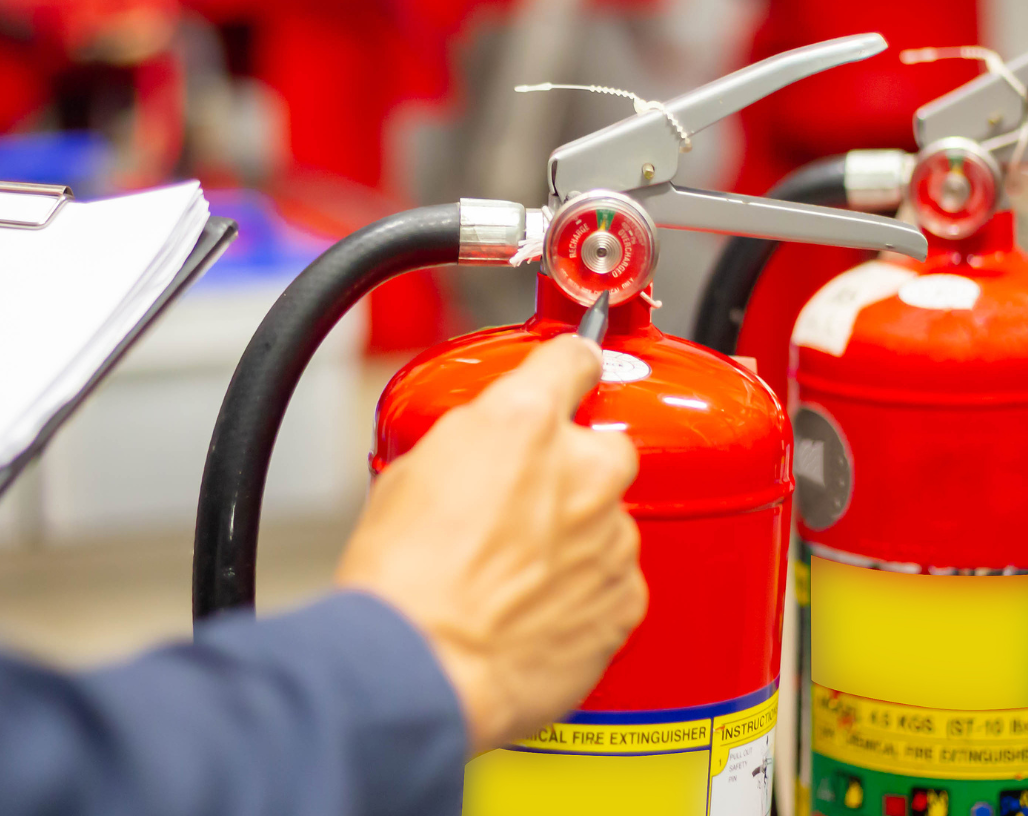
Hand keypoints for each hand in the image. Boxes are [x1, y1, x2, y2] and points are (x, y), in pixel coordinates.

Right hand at [335, 335, 644, 752]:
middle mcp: (582, 469)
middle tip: (519, 508)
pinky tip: (538, 609)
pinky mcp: (625, 597)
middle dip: (570, 470)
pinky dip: (587, 590)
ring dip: (576, 536)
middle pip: (602, 447)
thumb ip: (474, 439)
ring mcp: (611, 535)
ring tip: (516, 575)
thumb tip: (487, 446)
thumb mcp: (413, 471)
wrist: (421, 667)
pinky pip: (616, 578)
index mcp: (524, 422)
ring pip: (609, 518)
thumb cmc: (403, 579)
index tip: (572, 372)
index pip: (573, 359)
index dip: (569, 366)